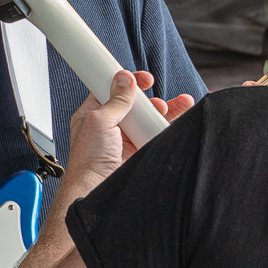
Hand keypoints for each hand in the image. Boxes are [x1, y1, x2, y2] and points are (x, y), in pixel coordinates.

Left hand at [67, 70, 194, 184]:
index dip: (127, 82)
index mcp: (94, 114)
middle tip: (156, 101)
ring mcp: (125, 138)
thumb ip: (115, 100)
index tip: (141, 79)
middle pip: (134, 103)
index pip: (112, 90)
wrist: (97, 187)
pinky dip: (165, 125)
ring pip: (147, 118)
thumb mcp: (100, 120)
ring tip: (178, 105)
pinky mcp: (139, 149)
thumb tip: (125, 80)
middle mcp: (110, 125)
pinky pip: (154, 133)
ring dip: (162, 110)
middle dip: (149, 99)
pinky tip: (175, 120)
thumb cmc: (89, 159)